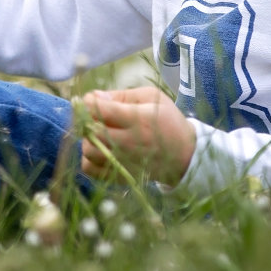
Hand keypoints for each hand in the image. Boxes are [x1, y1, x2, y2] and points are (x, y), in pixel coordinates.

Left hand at [78, 86, 194, 185]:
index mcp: (137, 119)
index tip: (92, 100)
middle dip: (86, 120)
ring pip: (88, 151)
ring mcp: (124, 161)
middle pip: (90, 131)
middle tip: (93, 117)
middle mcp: (129, 142)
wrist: (185, 154)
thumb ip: (122, 95)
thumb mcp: (152, 97)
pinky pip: (91, 169)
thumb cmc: (167, 120)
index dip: (89, 102)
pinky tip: (99, 149)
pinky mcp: (121, 175)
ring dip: (87, 139)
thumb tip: (94, 97)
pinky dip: (88, 159)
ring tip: (97, 133)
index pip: (99, 109)